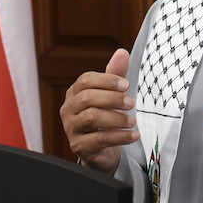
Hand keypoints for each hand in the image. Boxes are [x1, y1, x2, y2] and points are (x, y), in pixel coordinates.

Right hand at [60, 48, 138, 175]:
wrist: (101, 150)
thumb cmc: (105, 117)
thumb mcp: (111, 94)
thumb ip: (116, 74)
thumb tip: (122, 53)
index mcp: (74, 93)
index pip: (86, 80)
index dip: (107, 80)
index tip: (126, 84)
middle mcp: (68, 109)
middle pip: (88, 98)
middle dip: (113, 99)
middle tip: (131, 103)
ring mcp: (71, 128)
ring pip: (92, 118)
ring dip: (117, 118)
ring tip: (132, 121)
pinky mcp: (79, 146)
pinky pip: (99, 139)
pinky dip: (120, 137)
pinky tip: (133, 135)